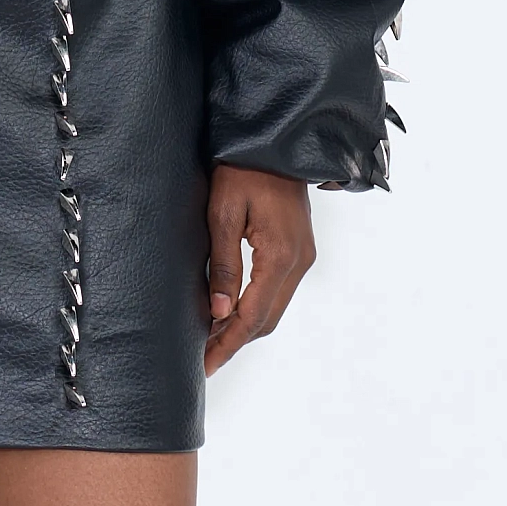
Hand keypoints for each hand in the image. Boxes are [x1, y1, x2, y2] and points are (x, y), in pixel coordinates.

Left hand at [203, 164, 314, 375]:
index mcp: (280, 256)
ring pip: (274, 308)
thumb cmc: (241, 169)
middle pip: (266, 319)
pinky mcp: (300, 249)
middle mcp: (298, 262)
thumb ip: (223, 263)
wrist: (274, 140)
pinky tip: (231, 309)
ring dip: (245, 326)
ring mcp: (303, 257)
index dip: (227, 343)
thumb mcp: (223, 212)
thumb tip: (219, 311)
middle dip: (234, 341)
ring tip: (211, 339)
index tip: (205, 365)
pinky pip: (278, 291)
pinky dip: (255, 307)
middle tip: (203, 359)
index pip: (251, 316)